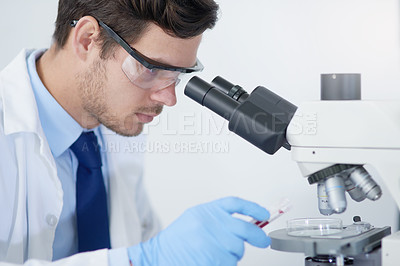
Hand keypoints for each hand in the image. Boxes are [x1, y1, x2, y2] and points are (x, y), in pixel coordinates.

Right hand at [128, 197, 269, 265]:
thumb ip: (218, 219)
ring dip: (234, 254)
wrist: (158, 255)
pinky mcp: (211, 259)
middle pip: (244, 228)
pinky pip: (230, 263)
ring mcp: (211, 242)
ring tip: (217, 253)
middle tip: (263, 241)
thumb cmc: (177, 239)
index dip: (253, 208)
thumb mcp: (196, 219)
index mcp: (206, 211)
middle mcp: (209, 223)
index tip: (265, 214)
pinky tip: (214, 260)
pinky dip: (226, 263)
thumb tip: (244, 224)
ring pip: (238, 250)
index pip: (235, 203)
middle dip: (257, 236)